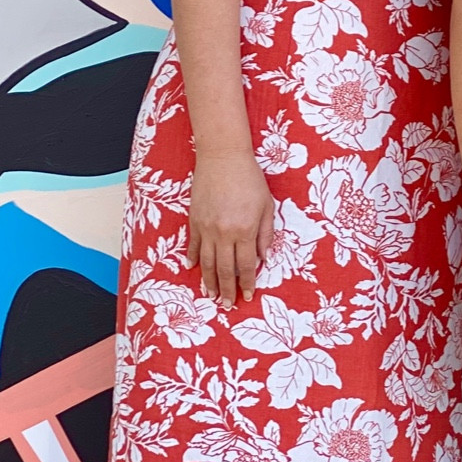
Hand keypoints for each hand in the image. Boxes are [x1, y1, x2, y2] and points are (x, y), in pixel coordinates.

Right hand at [188, 151, 275, 303]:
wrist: (223, 157)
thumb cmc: (250, 179)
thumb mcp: (267, 205)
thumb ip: (266, 234)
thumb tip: (264, 258)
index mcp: (245, 230)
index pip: (247, 265)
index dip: (247, 283)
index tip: (247, 296)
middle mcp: (224, 233)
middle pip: (225, 269)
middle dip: (227, 289)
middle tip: (227, 304)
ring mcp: (206, 228)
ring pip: (207, 262)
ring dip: (209, 281)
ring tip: (211, 295)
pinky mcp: (194, 220)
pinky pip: (193, 245)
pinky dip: (193, 258)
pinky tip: (194, 268)